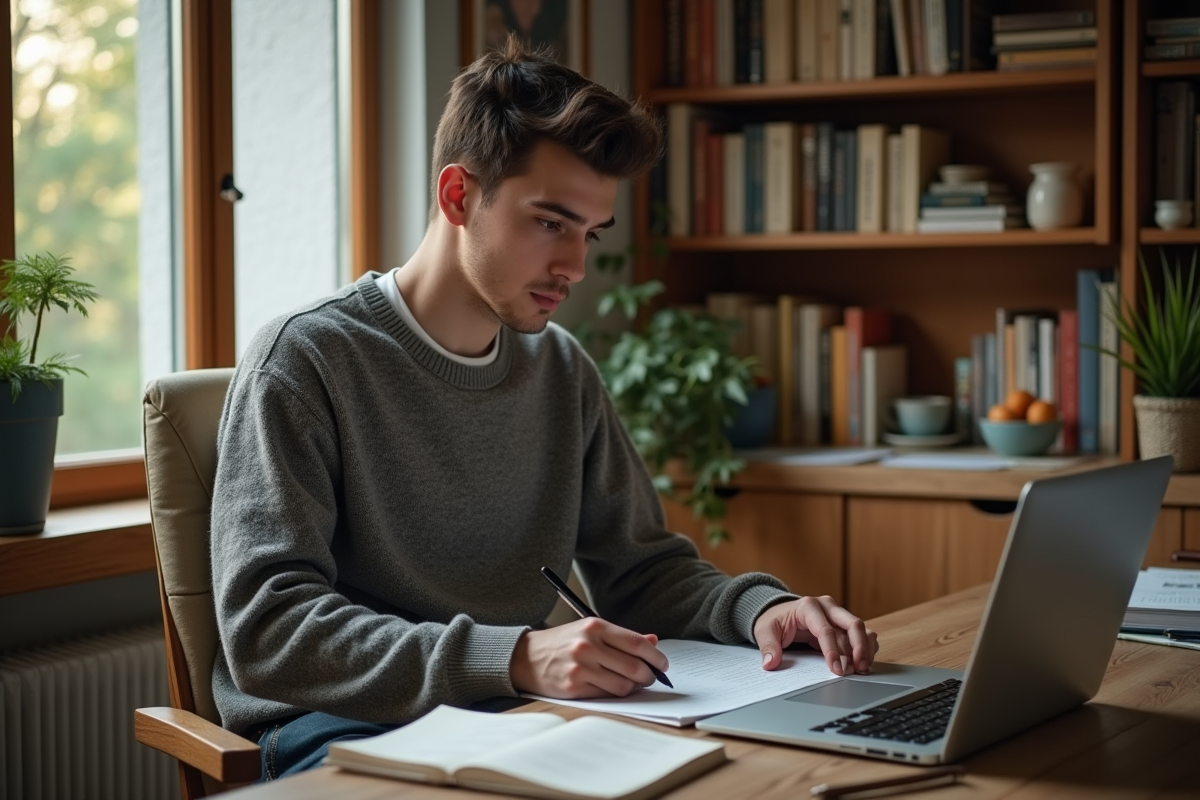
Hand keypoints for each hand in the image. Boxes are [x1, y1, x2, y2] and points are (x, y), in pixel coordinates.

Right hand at [510, 617, 668, 697]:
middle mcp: (588, 645)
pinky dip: (616, 694)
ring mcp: (580, 667)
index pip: (636, 643)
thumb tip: (653, 642)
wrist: (526, 657)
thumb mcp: (590, 630)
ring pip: (624, 685)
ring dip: (634, 687)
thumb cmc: (563, 643)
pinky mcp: (574, 687)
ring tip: (632, 683)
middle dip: (649, 676)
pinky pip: (607, 695)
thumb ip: (622, 637)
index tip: (663, 664)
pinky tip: (613, 687)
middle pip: (634, 666)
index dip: (656, 656)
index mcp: (595, 627)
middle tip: (651, 678)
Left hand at [754, 596, 878, 675]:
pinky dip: (867, 648)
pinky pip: (863, 633)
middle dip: (859, 648)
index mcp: (808, 606)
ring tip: (862, 669)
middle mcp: (827, 606)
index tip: (836, 670)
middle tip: (858, 669)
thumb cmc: (775, 620)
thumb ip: (768, 646)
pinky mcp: (844, 623)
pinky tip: (863, 663)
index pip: (826, 629)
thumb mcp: (765, 631)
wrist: (780, 611)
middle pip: (852, 624)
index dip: (833, 651)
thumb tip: (771, 663)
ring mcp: (838, 614)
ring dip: (865, 649)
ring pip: (861, 629)